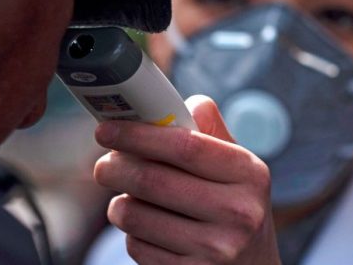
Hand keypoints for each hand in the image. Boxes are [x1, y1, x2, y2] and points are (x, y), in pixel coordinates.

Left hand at [94, 95, 280, 264]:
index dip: (137, 135)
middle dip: (114, 167)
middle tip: (103, 164)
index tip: (106, 129)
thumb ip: (211, 132)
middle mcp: (238, 213)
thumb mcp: (238, 170)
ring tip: (127, 198)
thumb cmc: (235, 209)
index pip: (185, 145)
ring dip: (119, 203)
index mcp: (249, 174)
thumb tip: (182, 101)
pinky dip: (132, 234)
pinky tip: (146, 229)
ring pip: (136, 216)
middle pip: (152, 180)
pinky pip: (137, 247)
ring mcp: (216, 250)